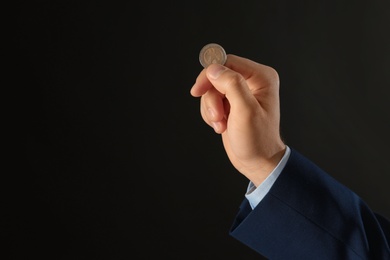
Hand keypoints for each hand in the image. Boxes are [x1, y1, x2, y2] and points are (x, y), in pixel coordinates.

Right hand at [190, 54, 285, 185]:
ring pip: (211, 90)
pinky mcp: (231, 103)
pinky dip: (210, 114)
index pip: (228, 62)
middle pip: (216, 77)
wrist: (257, 161)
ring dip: (211, 109)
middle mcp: (251, 81)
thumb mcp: (245, 112)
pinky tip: (221, 125)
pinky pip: (210, 101)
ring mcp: (240, 93)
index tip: (198, 90)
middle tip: (217, 116)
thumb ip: (232, 85)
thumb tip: (214, 69)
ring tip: (221, 124)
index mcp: (261, 77)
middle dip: (212, 99)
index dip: (209, 75)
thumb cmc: (257, 140)